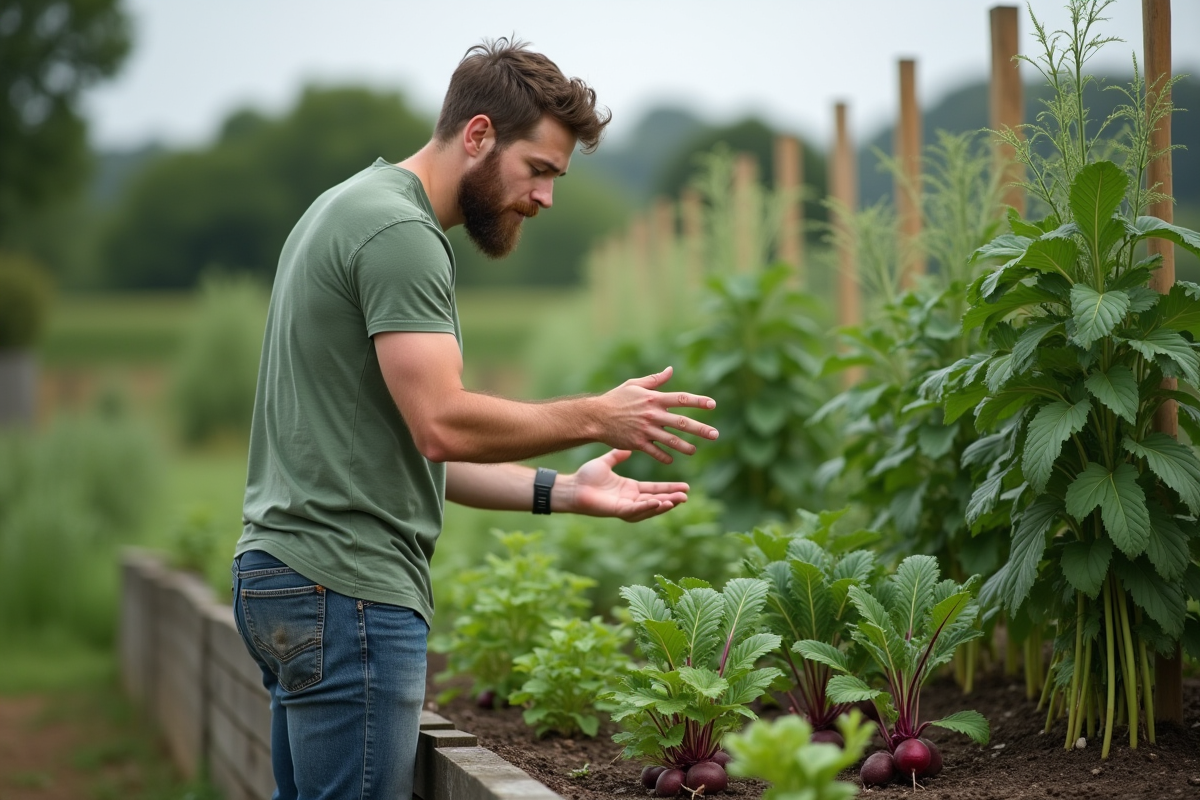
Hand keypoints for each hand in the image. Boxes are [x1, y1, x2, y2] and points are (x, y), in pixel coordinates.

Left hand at [558, 449, 689, 521]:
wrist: (572, 486)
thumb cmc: (586, 477)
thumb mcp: (606, 463)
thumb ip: (617, 456)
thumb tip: (627, 446)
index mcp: (629, 489)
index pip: (654, 490)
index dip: (669, 489)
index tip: (685, 487)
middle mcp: (630, 499)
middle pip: (656, 500)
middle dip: (672, 498)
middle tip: (686, 495)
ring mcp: (625, 507)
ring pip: (649, 508)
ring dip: (664, 505)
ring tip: (678, 500)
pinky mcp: (618, 510)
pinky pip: (636, 509)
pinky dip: (648, 507)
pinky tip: (659, 503)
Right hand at [597, 366, 717, 464]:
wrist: (595, 417)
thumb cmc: (615, 399)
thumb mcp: (634, 385)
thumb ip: (655, 380)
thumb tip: (671, 370)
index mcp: (653, 398)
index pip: (681, 399)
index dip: (698, 401)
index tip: (712, 405)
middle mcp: (652, 414)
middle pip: (681, 422)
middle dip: (700, 429)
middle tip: (715, 435)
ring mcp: (645, 430)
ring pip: (671, 440)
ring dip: (685, 446)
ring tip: (694, 451)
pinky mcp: (637, 443)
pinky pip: (655, 451)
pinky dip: (664, 456)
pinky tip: (671, 459)